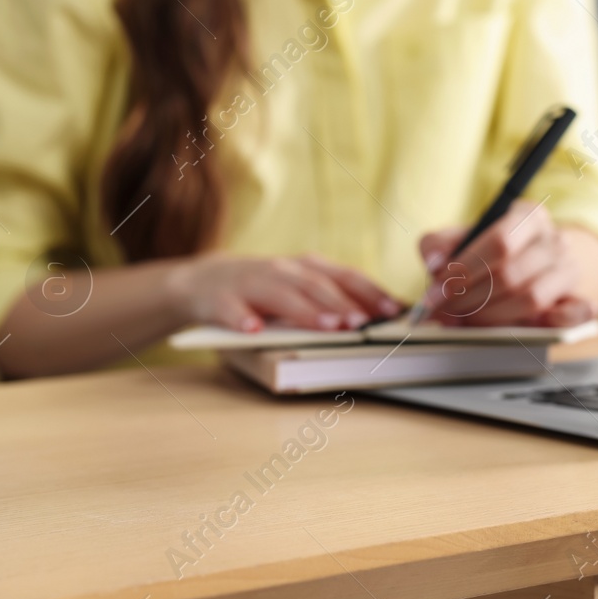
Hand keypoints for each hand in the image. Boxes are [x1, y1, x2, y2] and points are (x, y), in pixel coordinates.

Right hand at [165, 254, 404, 332]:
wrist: (203, 281)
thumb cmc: (264, 289)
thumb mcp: (298, 286)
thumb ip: (332, 297)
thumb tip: (381, 318)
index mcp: (305, 267)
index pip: (344, 276)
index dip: (369, 292)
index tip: (394, 311)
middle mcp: (281, 270)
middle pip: (316, 286)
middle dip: (341, 304)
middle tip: (363, 324)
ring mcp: (250, 283)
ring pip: (280, 296)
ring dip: (305, 311)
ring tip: (327, 328)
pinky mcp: (220, 299)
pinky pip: (231, 310)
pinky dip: (242, 319)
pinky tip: (253, 331)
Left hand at [416, 202, 597, 326]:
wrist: (524, 263)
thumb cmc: (487, 252)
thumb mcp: (460, 239)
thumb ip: (438, 245)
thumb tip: (433, 263)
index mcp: (529, 216)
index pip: (500, 242)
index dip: (465, 269)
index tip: (437, 291)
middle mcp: (554, 240)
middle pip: (512, 274)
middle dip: (470, 297)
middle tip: (445, 311)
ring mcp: (569, 270)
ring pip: (532, 298)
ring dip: (492, 315)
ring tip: (467, 319)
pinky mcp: (577, 300)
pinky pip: (573, 315)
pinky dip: (551, 323)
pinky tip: (525, 326)